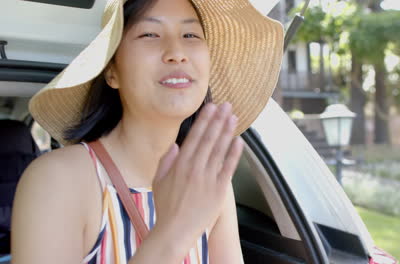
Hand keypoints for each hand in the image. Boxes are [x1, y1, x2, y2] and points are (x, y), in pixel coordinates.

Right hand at [151, 102, 243, 244]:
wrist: (176, 230)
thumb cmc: (166, 206)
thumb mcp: (158, 181)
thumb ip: (166, 161)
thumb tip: (176, 145)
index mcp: (180, 164)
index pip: (195, 136)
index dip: (204, 120)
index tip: (211, 107)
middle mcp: (195, 168)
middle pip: (209, 139)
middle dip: (218, 120)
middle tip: (227, 105)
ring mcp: (208, 178)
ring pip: (220, 150)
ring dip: (227, 132)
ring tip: (234, 117)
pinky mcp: (219, 190)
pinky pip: (228, 168)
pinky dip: (234, 154)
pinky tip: (239, 141)